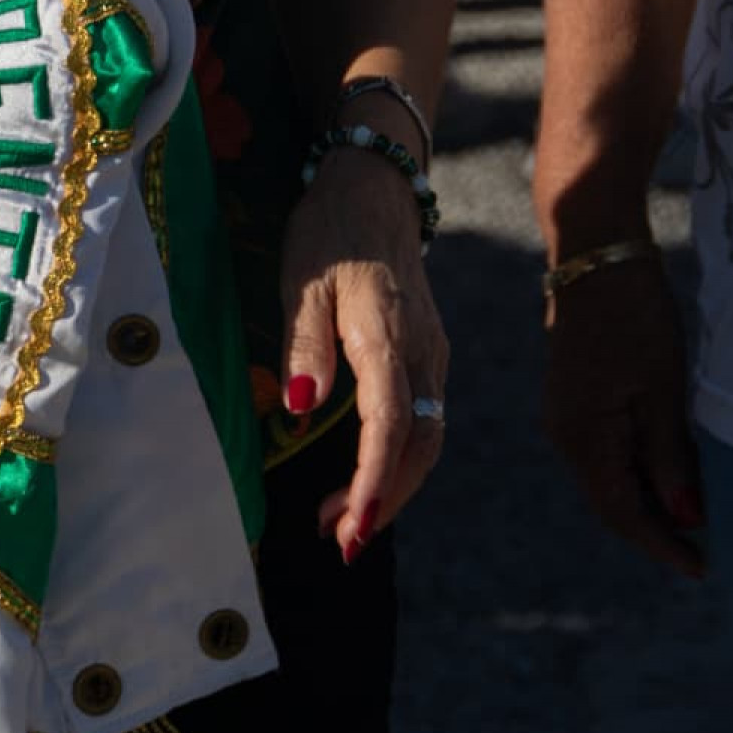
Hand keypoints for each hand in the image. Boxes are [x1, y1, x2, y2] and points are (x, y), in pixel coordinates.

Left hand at [280, 147, 449, 562]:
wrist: (374, 192)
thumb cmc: (327, 234)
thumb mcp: (299, 282)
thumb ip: (302, 345)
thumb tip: (301, 408)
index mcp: (386, 336)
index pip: (389, 425)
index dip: (374, 482)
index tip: (352, 525)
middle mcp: (423, 352)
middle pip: (419, 445)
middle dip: (385, 500)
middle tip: (340, 540)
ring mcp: (433, 355)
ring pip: (428, 439)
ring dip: (394, 487)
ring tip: (346, 523)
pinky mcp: (430, 355)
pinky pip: (425, 421)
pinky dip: (400, 461)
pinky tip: (367, 481)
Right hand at [542, 254, 704, 576]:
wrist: (594, 261)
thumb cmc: (634, 319)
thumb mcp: (663, 389)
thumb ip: (669, 456)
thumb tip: (684, 515)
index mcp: (582, 438)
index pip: (621, 512)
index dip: (661, 545)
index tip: (700, 568)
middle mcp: (564, 436)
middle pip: (609, 501)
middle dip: (655, 530)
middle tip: (702, 551)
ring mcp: (564, 420)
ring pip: (606, 478)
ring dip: (646, 502)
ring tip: (692, 518)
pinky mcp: (572, 404)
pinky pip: (603, 454)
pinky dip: (634, 473)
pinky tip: (664, 474)